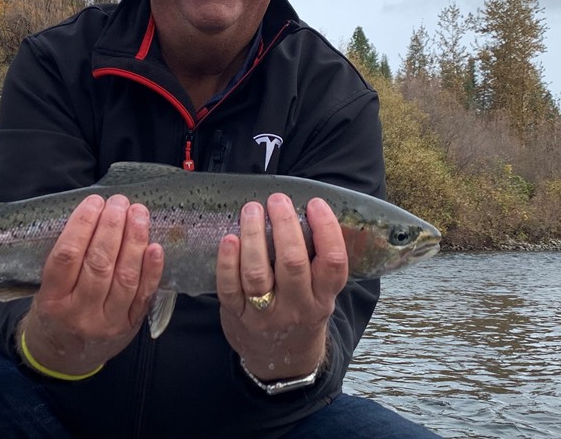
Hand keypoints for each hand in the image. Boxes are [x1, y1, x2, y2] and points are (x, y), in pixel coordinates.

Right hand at [19, 194, 163, 375]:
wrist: (64, 359)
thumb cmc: (54, 315)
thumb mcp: (44, 291)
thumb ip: (65, 260)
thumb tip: (93, 215)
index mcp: (52, 300)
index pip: (66, 256)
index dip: (82, 225)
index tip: (93, 202)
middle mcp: (80, 313)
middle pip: (98, 264)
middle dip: (111, 227)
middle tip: (119, 202)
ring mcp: (108, 322)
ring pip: (124, 277)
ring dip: (134, 240)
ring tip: (138, 213)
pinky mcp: (130, 326)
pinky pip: (144, 295)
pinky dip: (152, 270)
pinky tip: (155, 247)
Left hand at [216, 194, 347, 380]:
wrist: (281, 361)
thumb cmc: (301, 312)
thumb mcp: (320, 294)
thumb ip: (316, 260)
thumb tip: (303, 208)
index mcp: (323, 298)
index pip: (332, 263)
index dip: (326, 230)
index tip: (315, 204)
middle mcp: (297, 307)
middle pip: (293, 264)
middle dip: (284, 226)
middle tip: (277, 200)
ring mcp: (265, 314)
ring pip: (257, 273)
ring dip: (253, 237)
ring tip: (251, 209)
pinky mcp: (236, 315)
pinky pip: (229, 287)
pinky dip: (227, 262)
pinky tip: (229, 238)